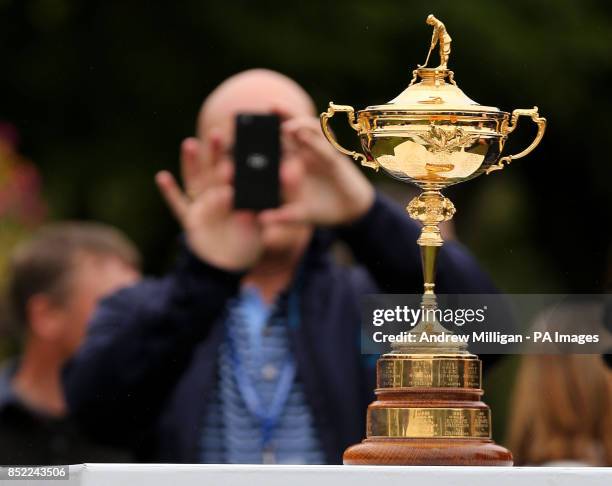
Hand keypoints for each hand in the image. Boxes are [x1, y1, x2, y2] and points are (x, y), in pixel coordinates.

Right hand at [156, 133, 262, 270]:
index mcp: (236, 197)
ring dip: (191, 163)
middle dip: (215, 153)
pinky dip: (170, 191)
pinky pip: (178, 204)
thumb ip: (253, 219)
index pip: (237, 174)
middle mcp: (218, 197)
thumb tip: (252, 210)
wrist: (229, 267)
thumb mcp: (256, 231)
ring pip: (196, 181)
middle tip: (217, 134)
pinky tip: (162, 176)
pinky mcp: (190, 220)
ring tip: (189, 144)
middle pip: (215, 170)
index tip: (241, 144)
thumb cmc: (247, 245)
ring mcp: (202, 207)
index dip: (237, 159)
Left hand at [260, 116, 374, 226]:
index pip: (275, 146)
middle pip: (288, 130)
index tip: (244, 128)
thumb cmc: (323, 210)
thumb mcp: (301, 215)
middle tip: (263, 107)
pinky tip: (301, 132)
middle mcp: (304, 155)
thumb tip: (262, 219)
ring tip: (279, 117)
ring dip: (294, 119)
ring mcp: (319, 153)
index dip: (263, 134)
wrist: (350, 211)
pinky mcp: (334, 157)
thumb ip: (283, 216)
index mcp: (293, 165)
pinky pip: (323, 142)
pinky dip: (312, 135)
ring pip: (306, 128)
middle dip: (278, 116)